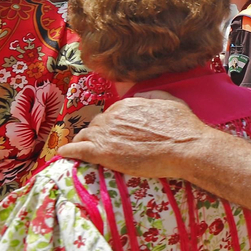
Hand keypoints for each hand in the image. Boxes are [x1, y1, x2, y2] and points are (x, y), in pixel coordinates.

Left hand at [59, 93, 206, 179]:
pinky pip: (77, 150)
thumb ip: (151, 95)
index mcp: (126, 104)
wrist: (186, 148)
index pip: (110, 114)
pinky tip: (64, 155)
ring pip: (85, 135)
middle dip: (98, 134)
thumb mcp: (170, 101)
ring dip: (83, 142)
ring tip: (81, 150)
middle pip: (96, 124)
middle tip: (103, 145)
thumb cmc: (183, 127)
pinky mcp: (102, 152)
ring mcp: (106, 134)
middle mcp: (113, 116)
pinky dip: (69, 152)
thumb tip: (138, 96)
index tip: (114, 133)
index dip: (112, 125)